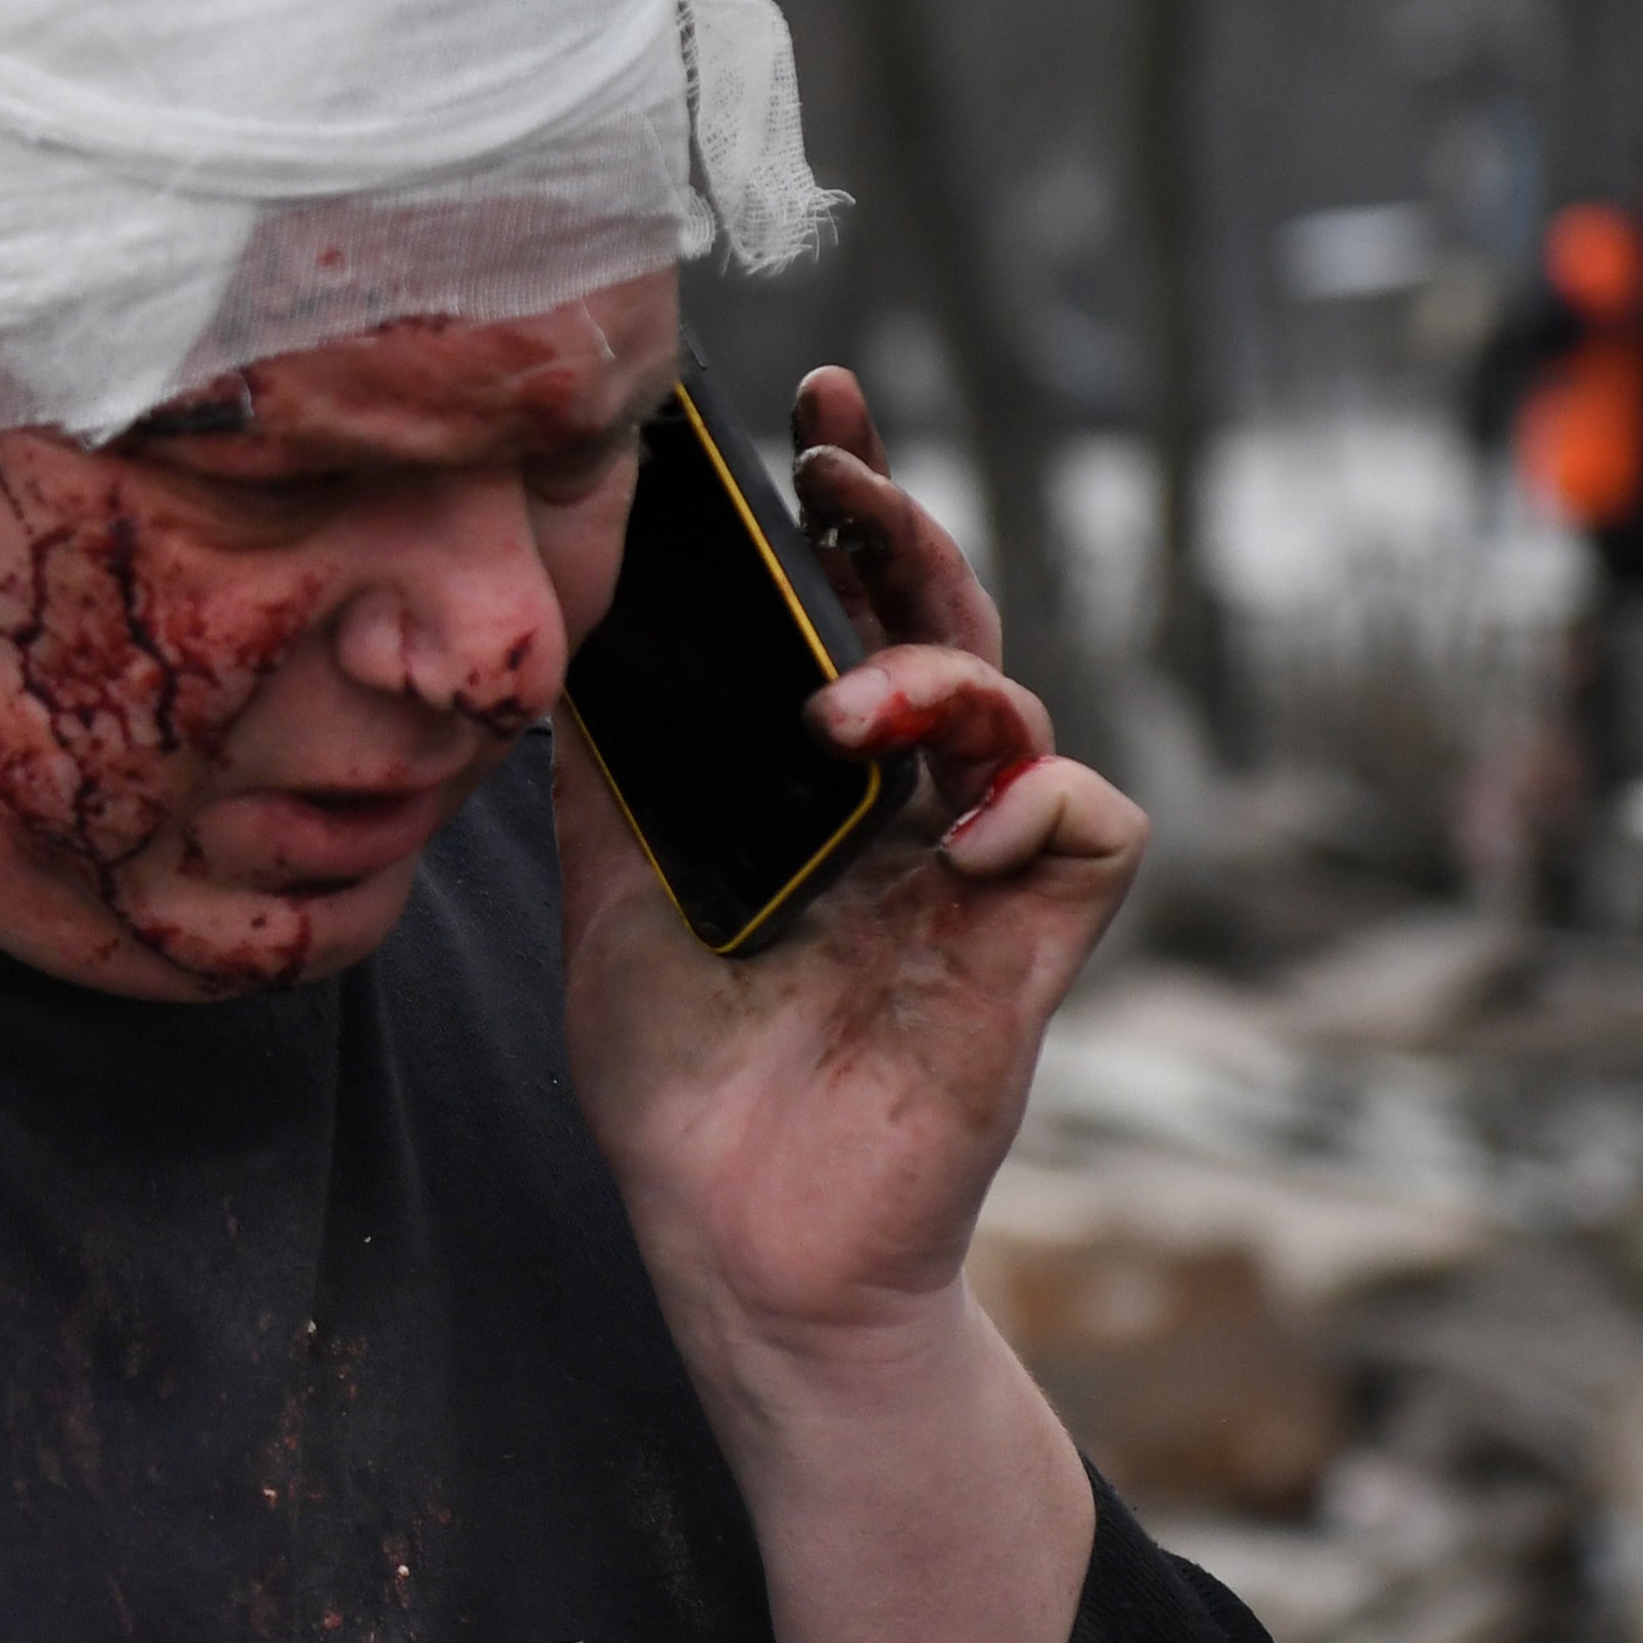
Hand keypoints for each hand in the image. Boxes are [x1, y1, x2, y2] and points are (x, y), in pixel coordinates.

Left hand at [555, 366, 1145, 1357]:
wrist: (729, 1237)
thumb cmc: (682, 1076)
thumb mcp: (611, 884)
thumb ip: (604, 764)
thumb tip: (555, 629)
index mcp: (830, 786)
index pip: (857, 609)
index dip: (854, 501)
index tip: (811, 406)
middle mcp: (915, 812)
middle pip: (950, 622)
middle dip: (904, 524)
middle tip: (835, 468)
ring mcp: (977, 878)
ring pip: (1017, 705)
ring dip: (937, 673)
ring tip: (843, 710)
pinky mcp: (1028, 954)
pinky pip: (1087, 827)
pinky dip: (1036, 798)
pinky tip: (960, 829)